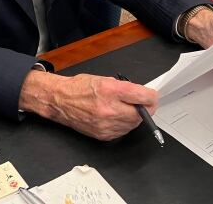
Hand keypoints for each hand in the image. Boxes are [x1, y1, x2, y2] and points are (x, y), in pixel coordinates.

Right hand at [18, 71, 157, 140]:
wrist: (60, 101)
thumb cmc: (79, 88)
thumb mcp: (104, 79)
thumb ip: (125, 87)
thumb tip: (141, 95)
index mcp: (110, 90)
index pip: (142, 96)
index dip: (151, 96)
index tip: (152, 96)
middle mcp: (108, 109)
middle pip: (141, 113)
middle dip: (145, 108)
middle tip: (143, 103)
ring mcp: (106, 124)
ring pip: (134, 124)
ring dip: (135, 117)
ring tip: (127, 109)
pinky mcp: (103, 135)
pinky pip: (123, 131)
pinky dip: (125, 124)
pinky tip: (118, 117)